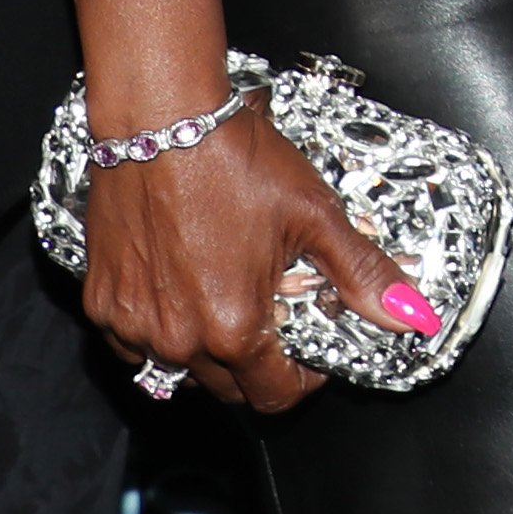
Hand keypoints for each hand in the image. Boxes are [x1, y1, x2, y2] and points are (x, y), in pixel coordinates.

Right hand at [75, 108, 419, 414]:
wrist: (160, 117)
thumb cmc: (232, 159)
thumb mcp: (313, 214)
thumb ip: (361, 273)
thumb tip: (411, 315)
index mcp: (234, 328)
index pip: (273, 396)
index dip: (301, 379)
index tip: (308, 351)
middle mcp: (178, 339)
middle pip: (228, 388)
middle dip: (256, 363)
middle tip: (269, 314)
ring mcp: (133, 324)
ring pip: (178, 368)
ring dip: (205, 349)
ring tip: (223, 294)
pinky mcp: (101, 302)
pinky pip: (133, 341)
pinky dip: (157, 328)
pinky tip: (178, 286)